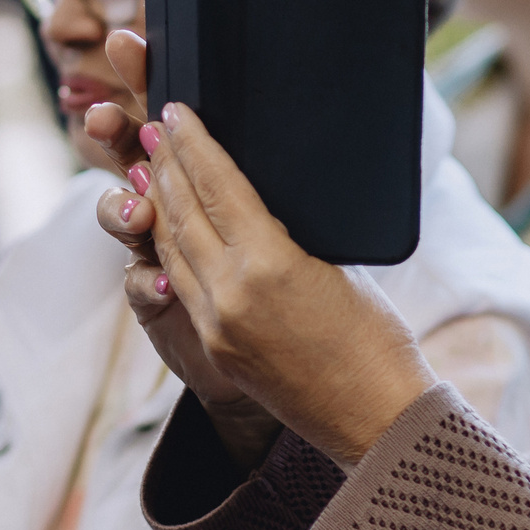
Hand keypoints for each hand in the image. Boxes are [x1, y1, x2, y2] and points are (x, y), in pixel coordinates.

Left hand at [101, 102, 435, 470]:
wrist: (375, 418)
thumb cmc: (378, 338)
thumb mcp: (341, 266)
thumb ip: (292, 233)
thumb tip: (260, 199)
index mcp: (269, 263)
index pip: (218, 185)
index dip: (194, 143)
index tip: (177, 111)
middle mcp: (231, 292)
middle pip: (185, 211)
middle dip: (167, 163)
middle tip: (154, 125)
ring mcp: (217, 323)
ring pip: (173, 247)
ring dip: (159, 202)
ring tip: (151, 164)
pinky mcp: (215, 347)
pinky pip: (181, 282)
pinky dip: (170, 246)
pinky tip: (167, 224)